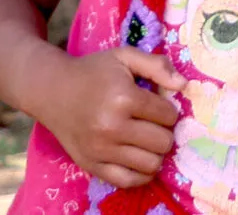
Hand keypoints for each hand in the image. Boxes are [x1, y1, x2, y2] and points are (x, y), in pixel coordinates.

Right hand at [32, 47, 183, 187]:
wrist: (53, 91)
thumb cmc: (93, 72)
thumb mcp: (125, 56)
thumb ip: (157, 66)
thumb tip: (184, 86)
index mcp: (123, 98)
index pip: (168, 116)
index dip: (169, 109)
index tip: (157, 105)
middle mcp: (112, 127)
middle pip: (163, 142)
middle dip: (164, 132)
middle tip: (153, 123)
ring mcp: (101, 150)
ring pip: (150, 164)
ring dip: (155, 153)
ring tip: (146, 140)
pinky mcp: (92, 166)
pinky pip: (128, 181)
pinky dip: (140, 174)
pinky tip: (139, 158)